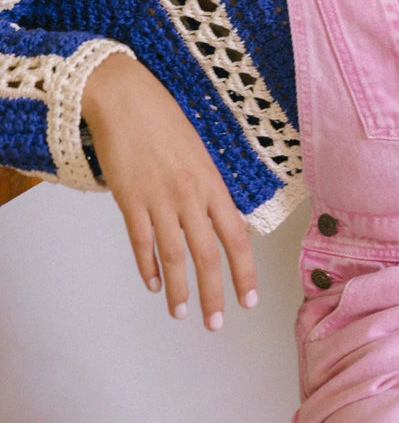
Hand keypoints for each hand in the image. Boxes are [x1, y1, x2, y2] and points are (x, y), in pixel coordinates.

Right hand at [81, 53, 257, 329]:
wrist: (126, 99)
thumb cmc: (166, 120)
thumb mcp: (199, 153)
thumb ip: (207, 188)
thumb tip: (215, 220)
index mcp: (213, 183)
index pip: (236, 236)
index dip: (244, 271)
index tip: (248, 298)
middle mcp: (190, 195)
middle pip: (207, 254)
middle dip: (214, 293)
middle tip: (216, 323)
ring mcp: (158, 199)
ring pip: (174, 256)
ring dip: (179, 290)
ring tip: (181, 313)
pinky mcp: (129, 199)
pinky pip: (142, 241)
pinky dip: (148, 266)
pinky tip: (154, 283)